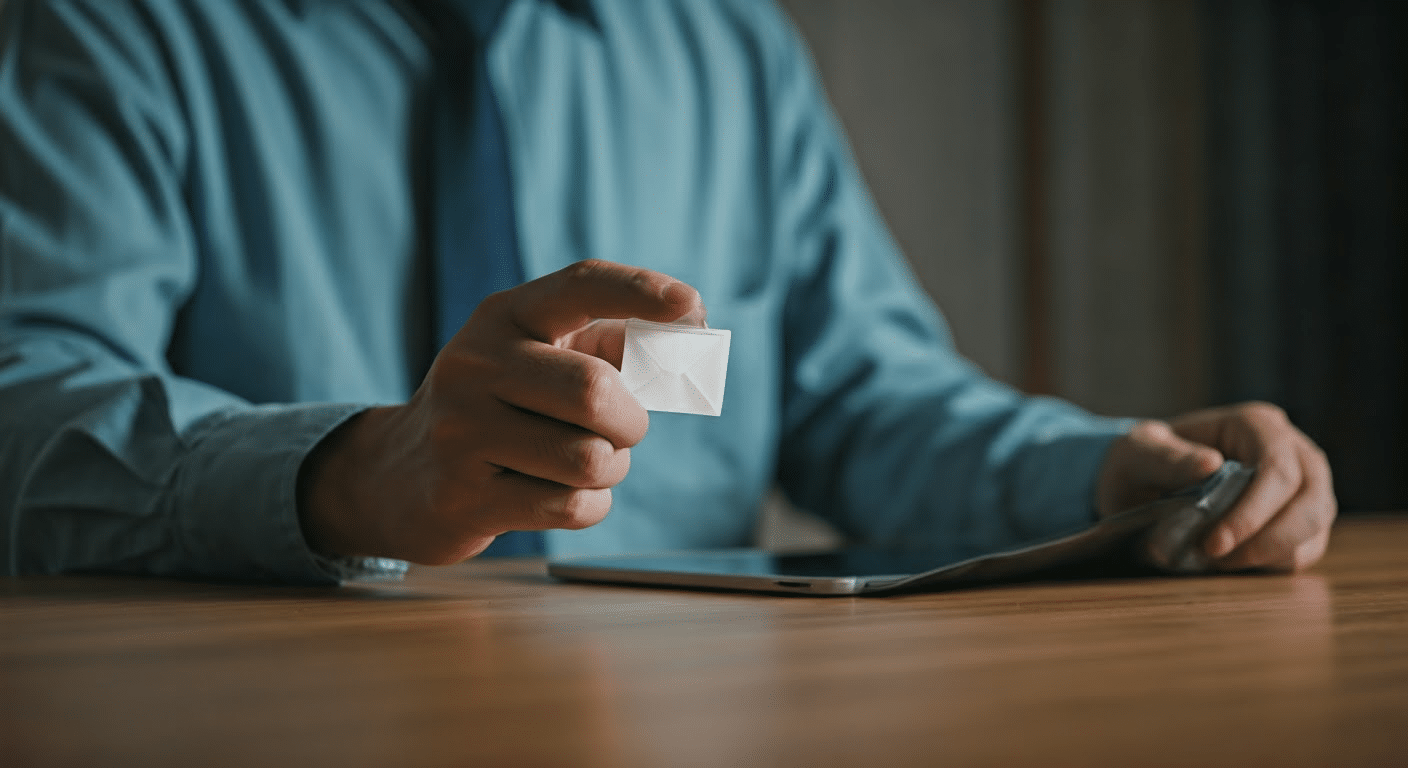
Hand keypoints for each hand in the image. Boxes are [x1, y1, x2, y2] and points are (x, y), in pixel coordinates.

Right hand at [299, 260, 704, 563]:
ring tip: (581, 465)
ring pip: (590, 458)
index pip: (580, 286)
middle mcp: (474, 363)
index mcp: (504, 317)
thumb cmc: (504, 410)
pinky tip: (552, 495)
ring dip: (610, 469)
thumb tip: (691, 333)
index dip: (640, 291)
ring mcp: (460, 431)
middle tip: (620, 432)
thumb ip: (616, 346)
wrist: (401, 476)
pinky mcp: (461, 496)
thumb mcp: (544, 361)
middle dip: (631, 422)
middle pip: (596, 391)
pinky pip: (570, 506)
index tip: (690, 305)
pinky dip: (588, 505)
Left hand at [1096, 402, 1335, 571]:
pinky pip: (1305, 551)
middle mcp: (1292, 451)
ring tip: (1214, 559)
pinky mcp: (1301, 521)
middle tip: (1214, 558)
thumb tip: (1210, 464)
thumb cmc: (1141, 460)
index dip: (1253, 512)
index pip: (1278, 469)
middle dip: (1267, 540)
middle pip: (1311, 502)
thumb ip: (1166, 457)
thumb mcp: (1137, 453)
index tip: (1213, 543)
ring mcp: (1304, 486)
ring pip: (1313, 529)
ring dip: (1267, 554)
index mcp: (1256, 425)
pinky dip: (1271, 564)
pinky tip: (1231, 561)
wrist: (1143, 483)